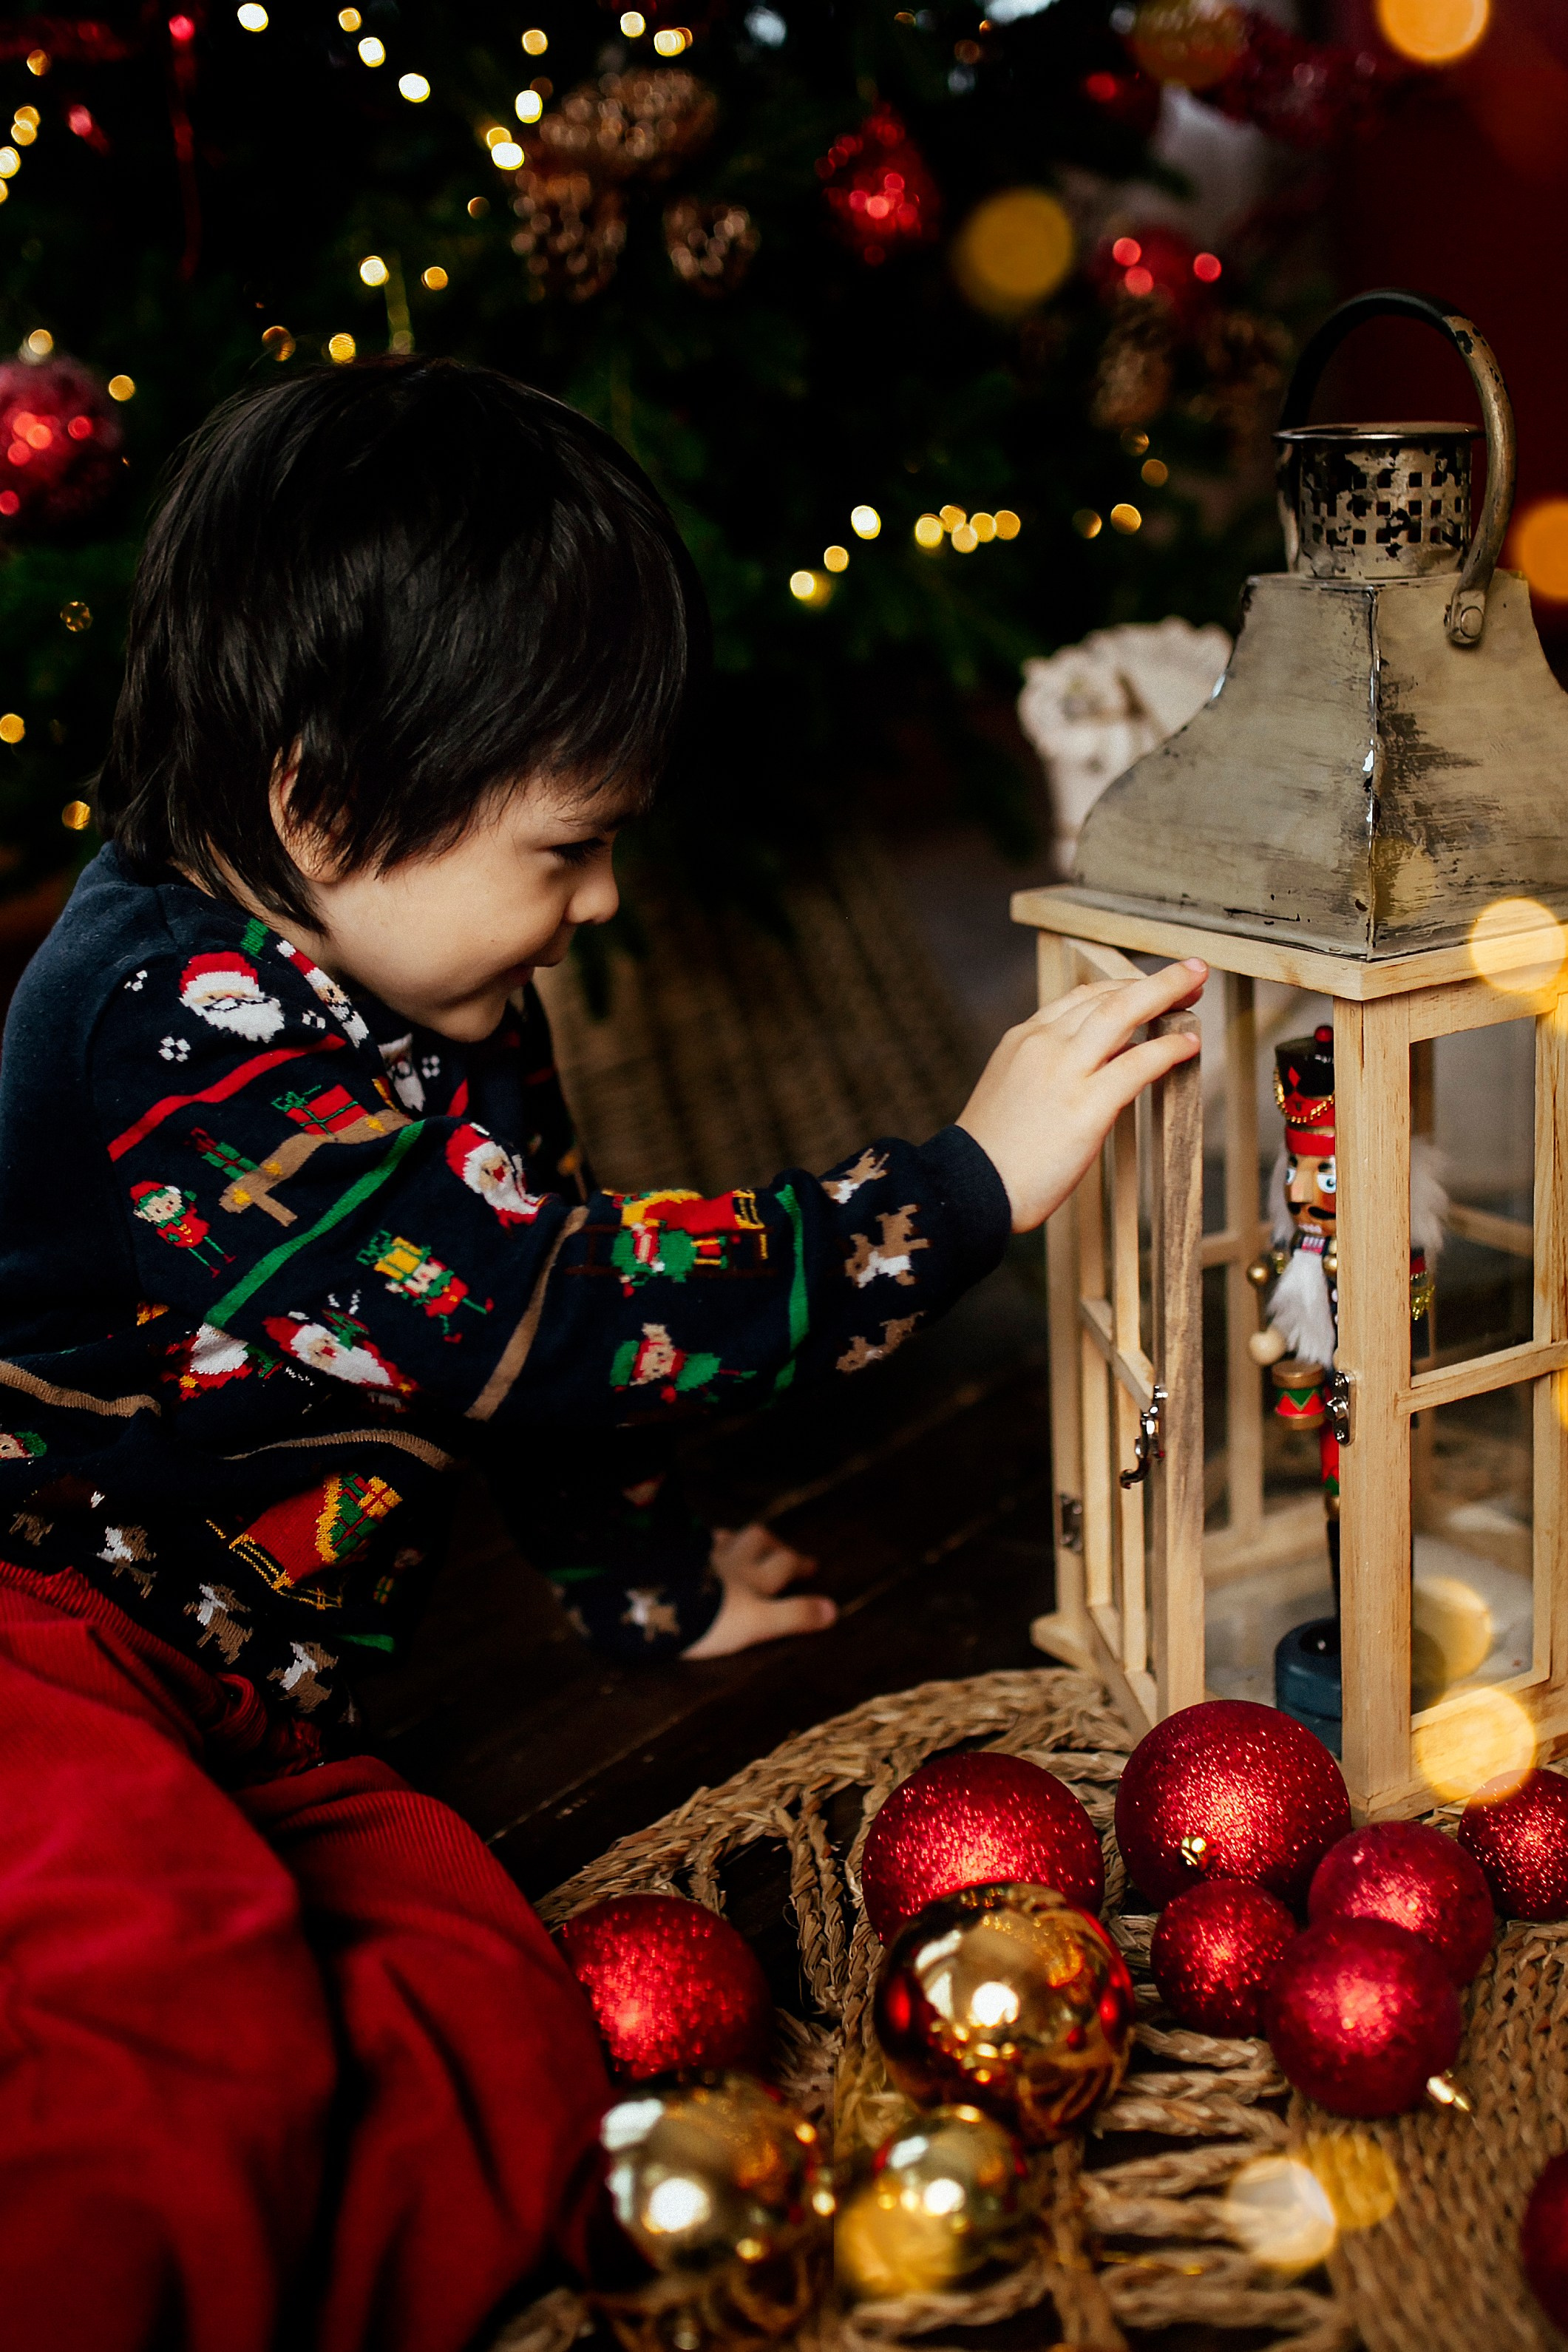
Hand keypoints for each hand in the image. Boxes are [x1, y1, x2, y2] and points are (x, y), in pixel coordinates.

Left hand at [681, 1522, 835, 1657]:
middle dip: (773, 1543)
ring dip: (737, 1539)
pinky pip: (690, 1545)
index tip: (812, 1567)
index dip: (799, 1564)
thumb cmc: (711, 1617)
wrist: (659, 1602)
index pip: (783, 1564)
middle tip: (781, 1550)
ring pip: (724, 1538)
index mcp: (753, 1577)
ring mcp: (699, 1557)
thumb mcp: (759, 1623)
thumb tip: (833, 1610)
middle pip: (756, 1540)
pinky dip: (699, 1544)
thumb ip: (794, 1616)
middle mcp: (730, 1560)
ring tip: (740, 1543)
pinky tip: (695, 1548)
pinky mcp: (673, 1560)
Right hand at [957, 959, 1206, 1233]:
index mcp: (1023, 1039)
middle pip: (1107, 996)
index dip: (1121, 986)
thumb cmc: (992, 1155)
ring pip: (1122, 1013)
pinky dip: (1168, 1049)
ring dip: (1166, 993)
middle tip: (1191, 971)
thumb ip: (1049, 1071)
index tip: (1147, 985)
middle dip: (1154, 981)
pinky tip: (1190, 1044)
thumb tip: (1098, 1069)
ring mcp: (1064, 1072)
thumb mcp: (1012, 1091)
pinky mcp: (1085, 1107)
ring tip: (1198, 987)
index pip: (1080, 997)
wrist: (968, 1189)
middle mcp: (1043, 1045)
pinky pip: (1137, 1064)